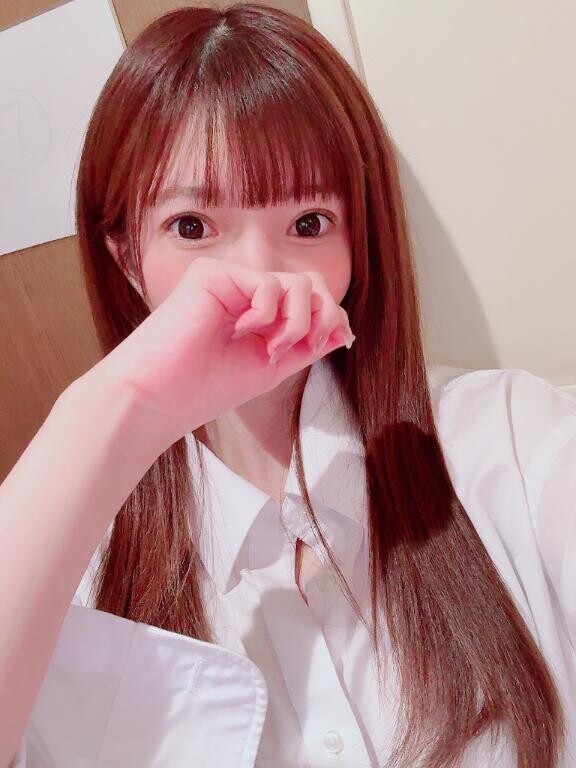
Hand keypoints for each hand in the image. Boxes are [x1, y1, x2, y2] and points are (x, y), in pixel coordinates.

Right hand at [93, 256, 354, 446]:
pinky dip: (268, 314)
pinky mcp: (214, 274)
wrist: (160, 398)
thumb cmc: (205, 388)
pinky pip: (269, 284)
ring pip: (298, 283)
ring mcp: (229, 279)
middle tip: (297, 347)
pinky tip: (241, 331)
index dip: (331, 317)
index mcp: (258, 311)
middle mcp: (245, 290)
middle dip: (320, 317)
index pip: (311, 299)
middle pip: (311, 283)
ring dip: (296, 322)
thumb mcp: (272, 367)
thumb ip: (306, 345)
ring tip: (269, 347)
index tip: (328, 344)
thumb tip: (343, 327)